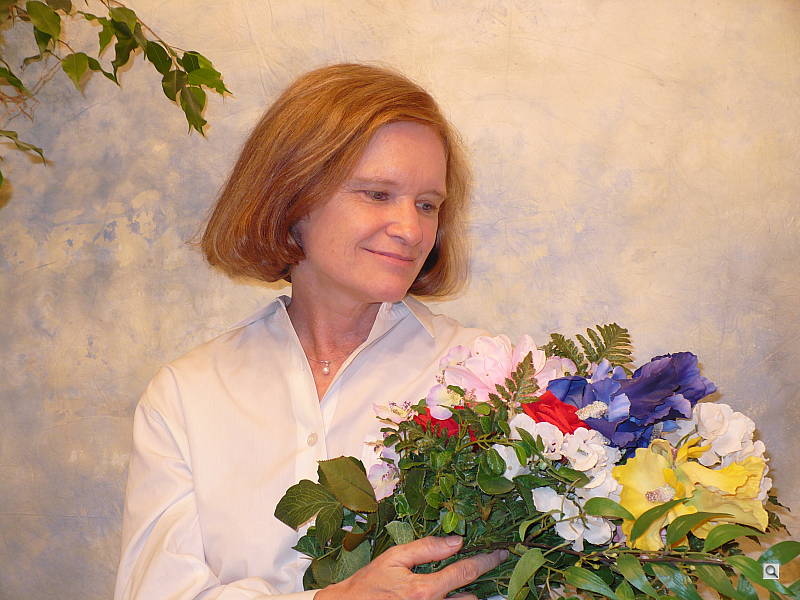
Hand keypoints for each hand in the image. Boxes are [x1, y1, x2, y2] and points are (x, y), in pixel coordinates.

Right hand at [314, 535, 507, 599]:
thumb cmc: (368, 584)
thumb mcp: (394, 558)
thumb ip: (427, 548)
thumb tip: (456, 540)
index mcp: (424, 590)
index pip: (465, 572)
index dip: (486, 560)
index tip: (500, 552)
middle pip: (470, 598)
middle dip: (473, 584)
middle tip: (472, 568)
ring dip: (464, 597)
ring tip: (454, 585)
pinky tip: (446, 593)